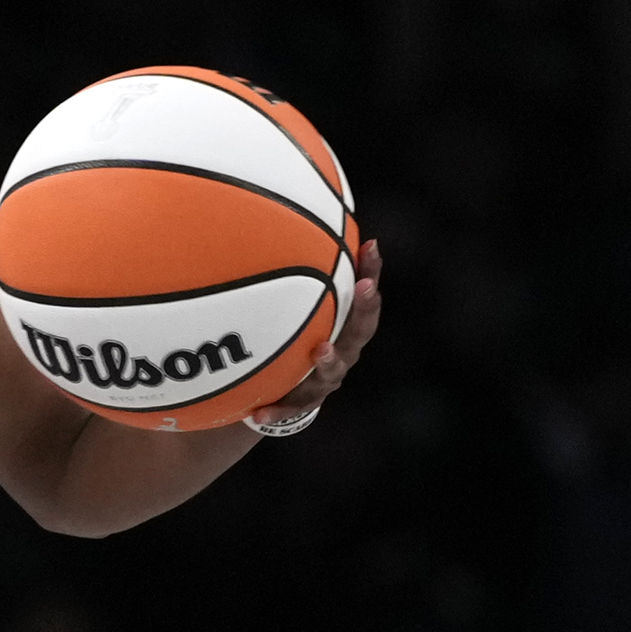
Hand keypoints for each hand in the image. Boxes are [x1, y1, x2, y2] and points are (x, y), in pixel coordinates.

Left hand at [251, 239, 381, 426]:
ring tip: (321, 350)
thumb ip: (281, 275)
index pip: (362, 295)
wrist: (274, 391)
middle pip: (360, 329)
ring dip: (329, 360)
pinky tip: (259, 411)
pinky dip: (276, 408)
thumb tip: (270, 220)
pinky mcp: (302, 402)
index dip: (370, 271)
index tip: (371, 246)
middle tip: (364, 287)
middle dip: (364, 307)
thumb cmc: (286, 339)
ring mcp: (325, 379)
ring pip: (333, 371)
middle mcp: (343, 350)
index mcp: (342, 325)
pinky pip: (289, 406)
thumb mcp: (285, 308)